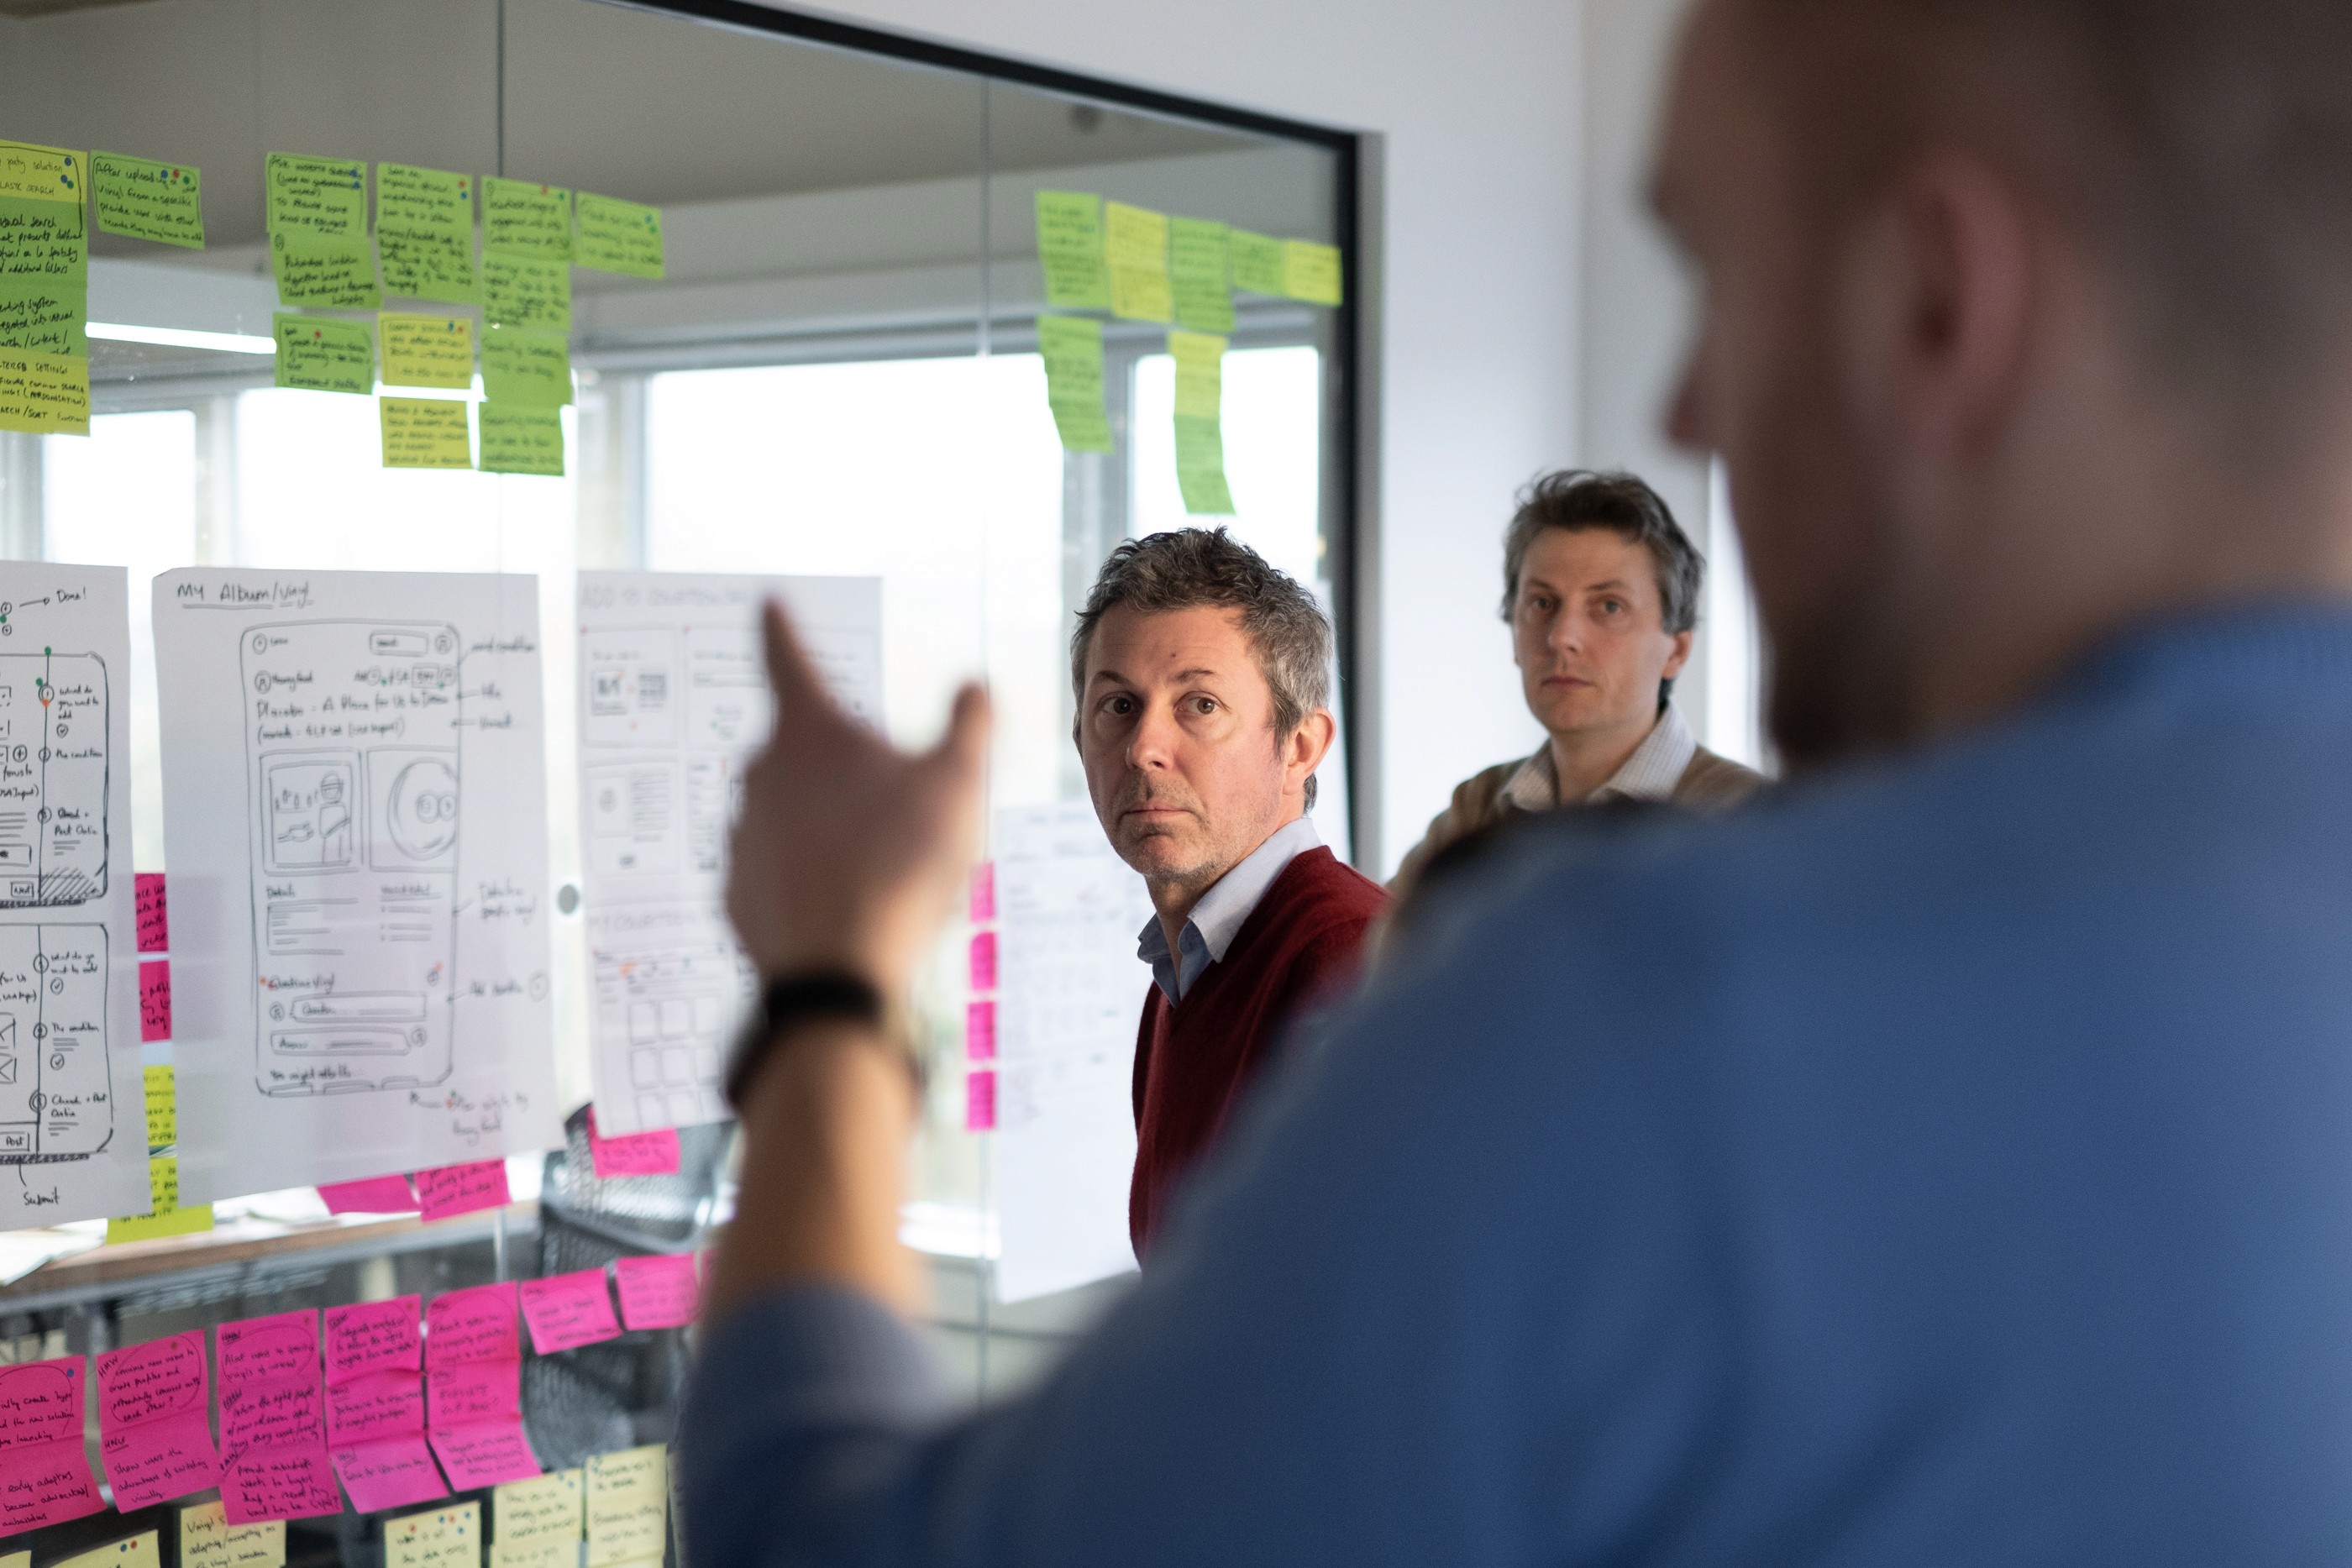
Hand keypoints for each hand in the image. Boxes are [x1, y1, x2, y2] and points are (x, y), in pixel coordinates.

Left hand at [726, 601, 989, 995]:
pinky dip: (809, 878)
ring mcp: (741, 834)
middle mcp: (760, 774)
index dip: (781, 627)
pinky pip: (780, 870)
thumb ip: (969, 723)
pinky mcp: (736, 892)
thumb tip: (974, 685)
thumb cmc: (899, 863)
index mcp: (808, 731)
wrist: (839, 970)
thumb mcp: (958, 781)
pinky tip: (849, 905)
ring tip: (882, 868)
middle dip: (843, 766)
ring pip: (792, 813)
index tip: (768, 603)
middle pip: (803, 749)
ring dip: (827, 826)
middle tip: (897, 808)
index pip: (786, 657)